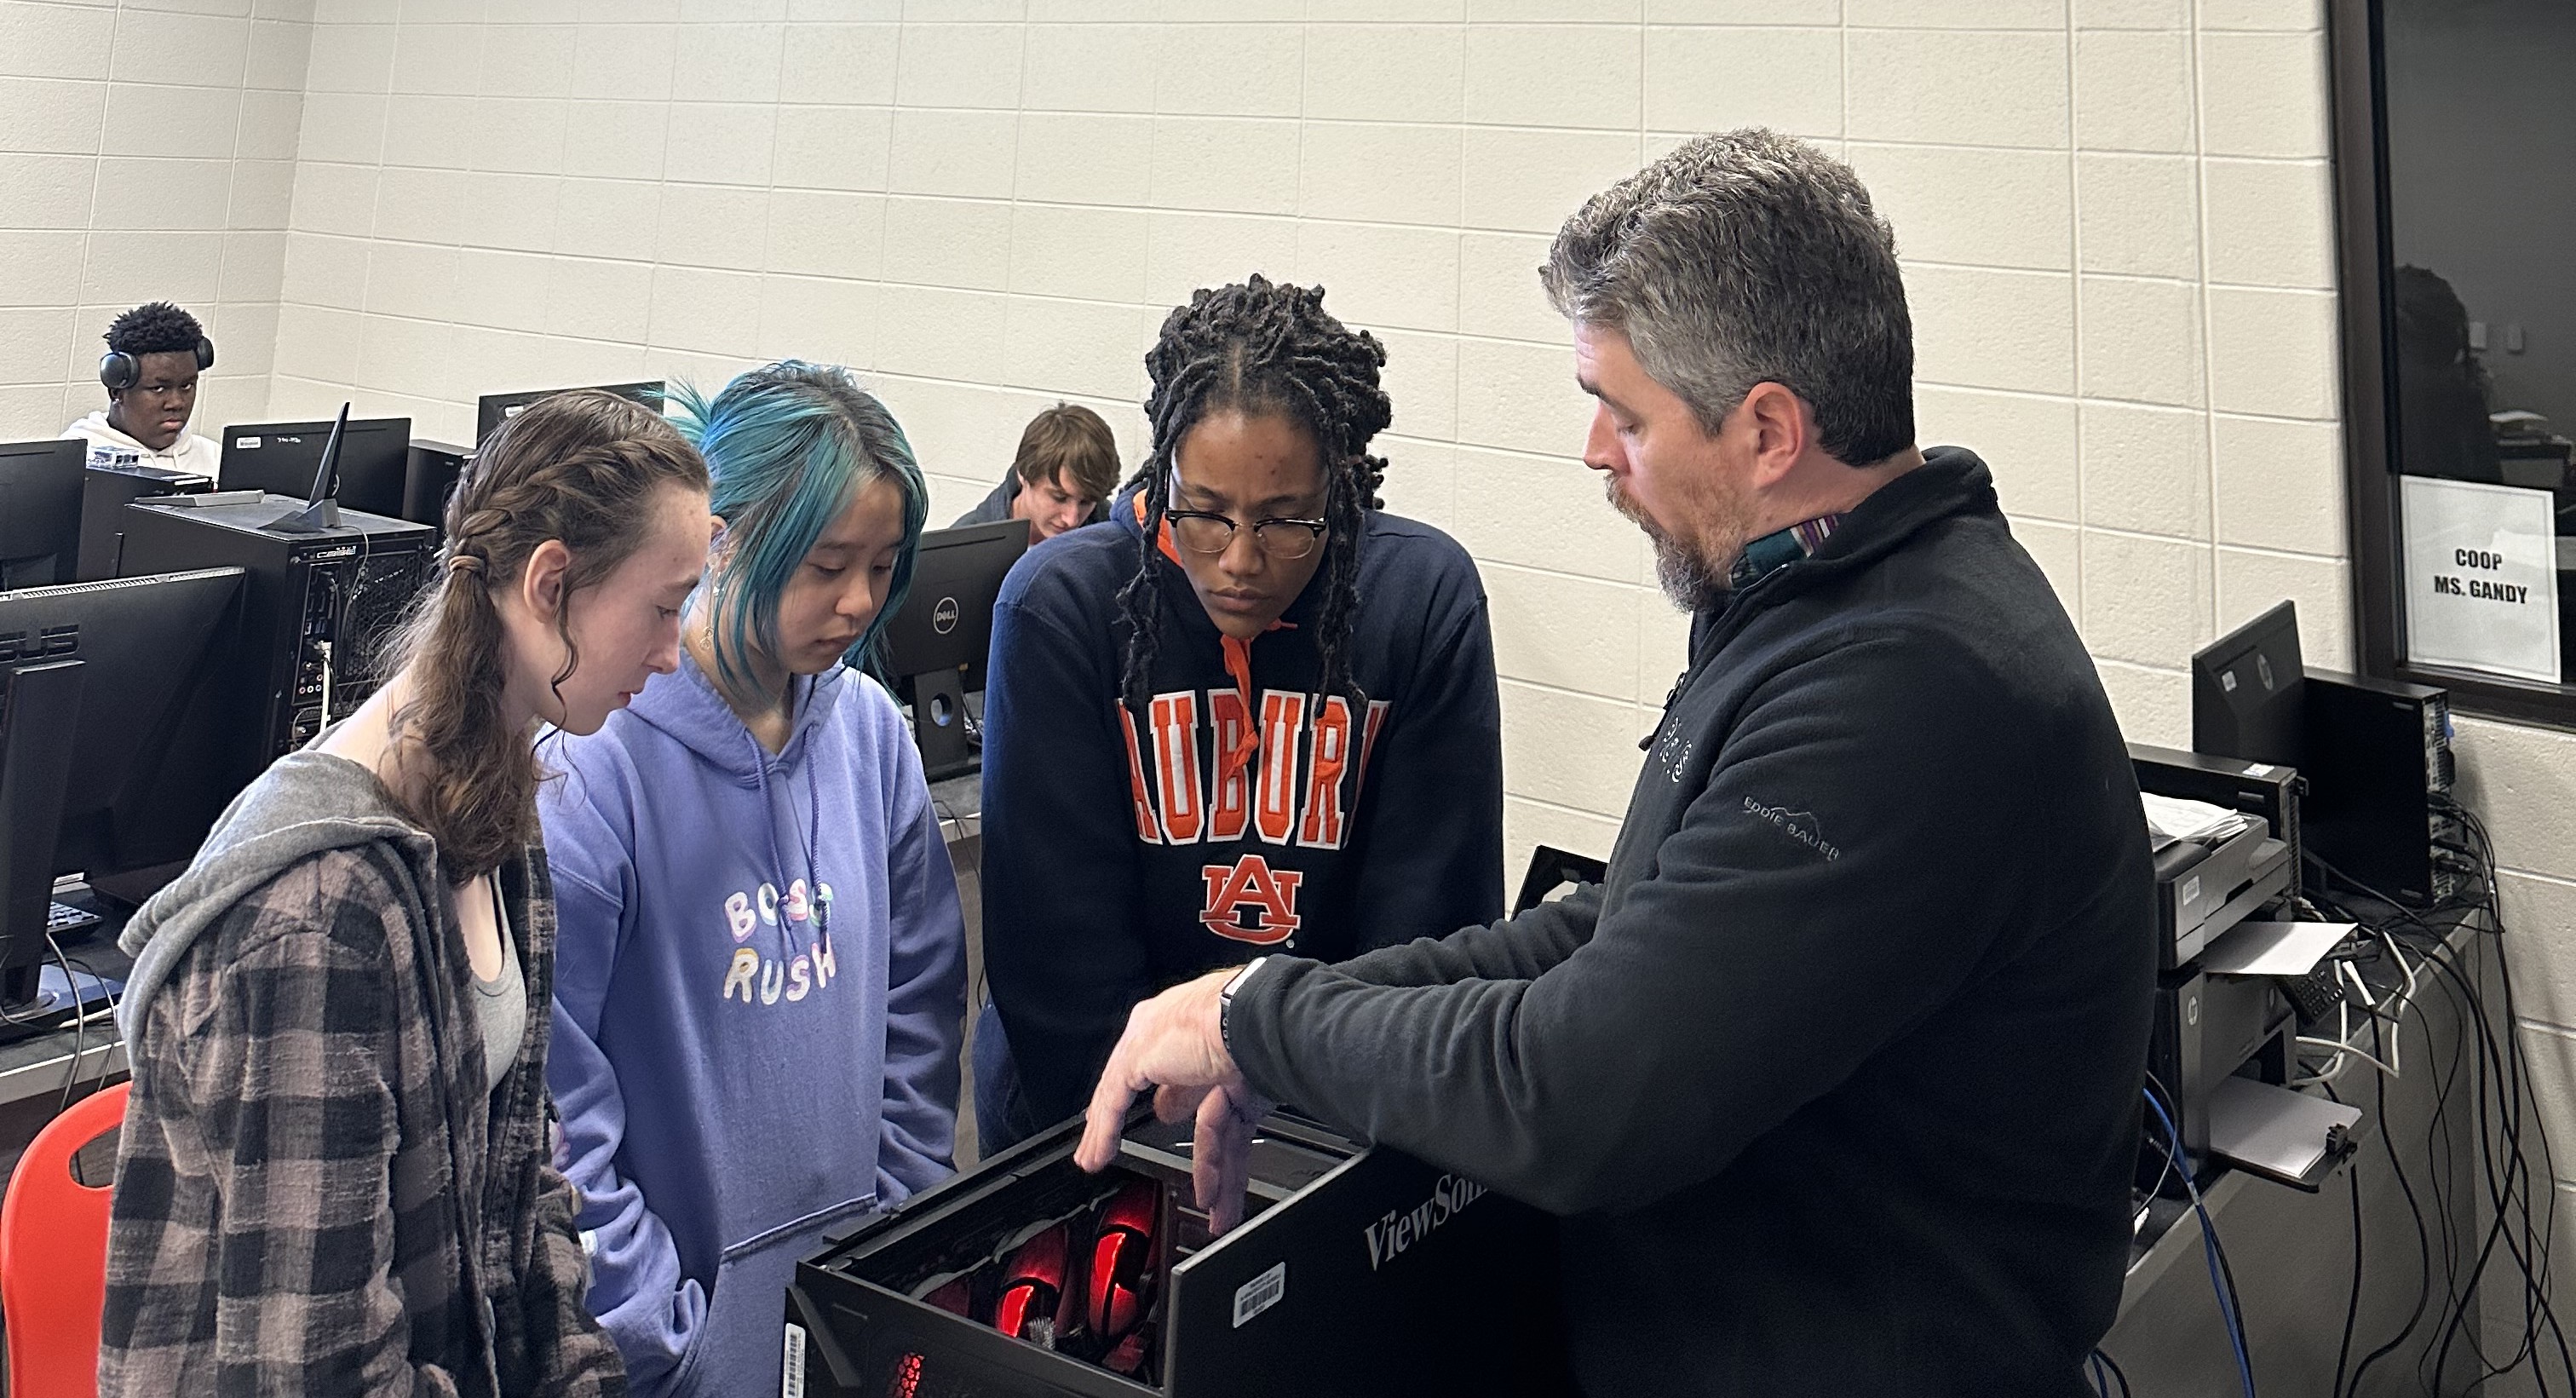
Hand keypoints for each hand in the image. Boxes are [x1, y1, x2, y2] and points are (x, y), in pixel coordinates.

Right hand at [1075, 970, 1275, 1232]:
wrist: (1259, 1026)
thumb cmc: (1202, 1022)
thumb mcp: (1140, 1052)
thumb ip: (1122, 1081)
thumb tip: (1115, 1106)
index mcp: (1159, 1036)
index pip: (1127, 1085)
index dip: (1109, 1122)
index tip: (1096, 1151)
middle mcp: (1194, 1055)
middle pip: (1175, 1115)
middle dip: (1166, 1154)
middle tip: (1155, 1183)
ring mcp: (1225, 1074)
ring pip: (1212, 1137)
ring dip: (1208, 1176)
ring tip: (1209, 1212)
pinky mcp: (1253, 1095)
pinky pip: (1235, 1143)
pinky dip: (1227, 1174)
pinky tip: (1219, 1201)